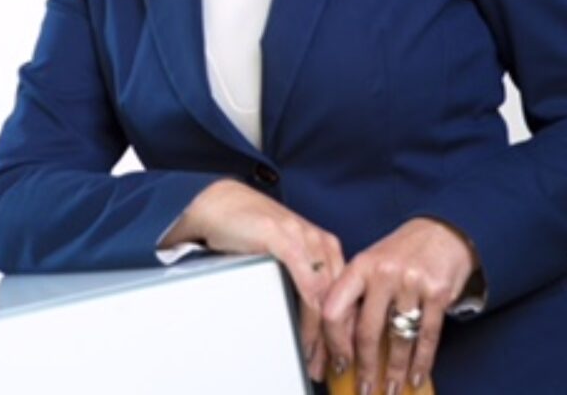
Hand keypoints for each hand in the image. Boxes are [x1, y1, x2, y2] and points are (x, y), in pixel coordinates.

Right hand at [162, 180, 344, 381]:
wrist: (219, 202)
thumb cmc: (246, 227)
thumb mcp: (282, 252)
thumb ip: (300, 273)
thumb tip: (310, 312)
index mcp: (324, 244)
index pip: (347, 291)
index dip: (345, 326)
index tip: (340, 351)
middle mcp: (319, 240)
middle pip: (341, 296)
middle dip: (338, 336)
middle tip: (331, 363)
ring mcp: (303, 239)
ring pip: (328, 296)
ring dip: (324, 332)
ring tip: (316, 356)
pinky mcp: (284, 240)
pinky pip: (307, 285)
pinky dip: (310, 314)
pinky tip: (306, 331)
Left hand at [321, 217, 476, 394]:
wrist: (442, 232)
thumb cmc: (401, 253)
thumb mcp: (371, 264)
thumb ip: (356, 296)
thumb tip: (342, 342)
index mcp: (359, 266)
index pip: (335, 309)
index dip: (333, 342)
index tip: (337, 363)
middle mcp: (383, 273)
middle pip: (367, 331)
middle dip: (364, 367)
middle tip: (364, 389)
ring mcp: (412, 283)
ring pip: (399, 338)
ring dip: (394, 370)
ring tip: (390, 388)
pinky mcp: (438, 292)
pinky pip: (428, 336)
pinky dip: (422, 362)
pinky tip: (416, 376)